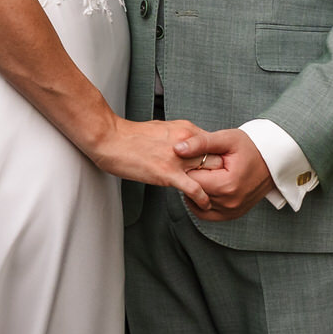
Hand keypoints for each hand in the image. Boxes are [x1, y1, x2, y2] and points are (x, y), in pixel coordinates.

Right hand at [85, 117, 213, 210]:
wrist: (109, 139)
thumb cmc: (130, 135)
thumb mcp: (162, 129)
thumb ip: (179, 138)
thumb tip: (189, 147)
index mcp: (185, 130)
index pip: (215, 146)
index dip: (220, 160)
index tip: (221, 170)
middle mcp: (186, 142)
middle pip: (217, 159)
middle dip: (221, 174)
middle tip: (223, 185)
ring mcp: (178, 158)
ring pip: (210, 174)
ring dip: (215, 186)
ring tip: (217, 196)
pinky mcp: (168, 173)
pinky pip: (194, 189)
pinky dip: (203, 199)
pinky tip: (205, 204)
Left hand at [174, 128, 274, 220]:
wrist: (273, 160)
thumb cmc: (249, 147)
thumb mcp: (226, 139)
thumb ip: (200, 143)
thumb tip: (177, 149)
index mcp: (227, 184)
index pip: (191, 180)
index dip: (188, 167)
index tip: (196, 158)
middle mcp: (230, 202)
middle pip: (194, 193)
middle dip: (191, 179)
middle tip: (199, 165)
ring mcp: (232, 211)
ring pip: (198, 204)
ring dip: (196, 191)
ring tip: (203, 174)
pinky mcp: (233, 214)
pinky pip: (207, 214)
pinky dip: (200, 204)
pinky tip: (203, 188)